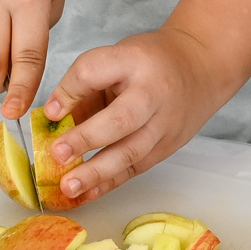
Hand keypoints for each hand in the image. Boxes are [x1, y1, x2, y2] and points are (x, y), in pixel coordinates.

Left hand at [36, 27, 234, 204]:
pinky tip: (89, 193)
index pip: (94, 70)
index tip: (49, 112)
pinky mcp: (168, 146)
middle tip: (57, 154)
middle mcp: (153, 93)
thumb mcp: (117, 57)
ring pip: (131, 151)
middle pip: (121, 118)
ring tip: (69, 186)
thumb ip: (85, 84)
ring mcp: (164, 124)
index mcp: (134, 60)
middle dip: (87, 138)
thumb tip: (51, 117)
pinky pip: (137, 167)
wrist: (201, 67)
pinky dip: (112, 182)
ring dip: (97, 172)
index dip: (69, 90)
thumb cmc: (149, 62)